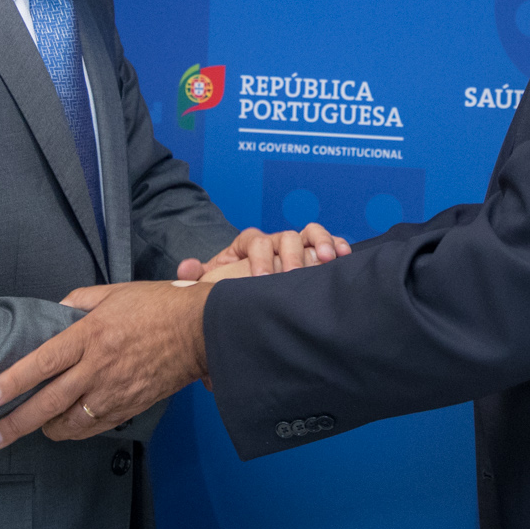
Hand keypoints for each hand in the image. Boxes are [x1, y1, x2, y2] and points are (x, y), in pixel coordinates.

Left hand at [0, 280, 210, 449]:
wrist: (204, 331)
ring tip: (33, 427)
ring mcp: (115, 393)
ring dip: (45, 428)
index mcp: (91, 336)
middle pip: (48, 405)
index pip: (42, 364)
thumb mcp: (116, 292)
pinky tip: (66, 427)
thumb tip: (57, 311)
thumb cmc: (160, 306)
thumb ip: (80, 301)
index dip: (11, 383)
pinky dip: (76, 430)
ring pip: (69, 424)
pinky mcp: (130, 407)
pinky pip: (94, 428)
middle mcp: (98, 369)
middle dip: (14, 425)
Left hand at [176, 223, 349, 280]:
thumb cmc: (230, 288)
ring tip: (326, 259)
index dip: (259, 258)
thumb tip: (186, 268)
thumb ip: (197, 276)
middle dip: (292, 255)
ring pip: (310, 233)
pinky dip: (338, 245)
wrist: (247, 295)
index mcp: (249, 244)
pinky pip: (330, 243)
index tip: (260, 280)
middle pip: (286, 236)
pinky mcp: (316, 255)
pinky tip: (343, 257)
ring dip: (320, 242)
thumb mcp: (212, 283)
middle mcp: (275, 241)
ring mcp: (297, 246)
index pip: (255, 240)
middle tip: (295, 275)